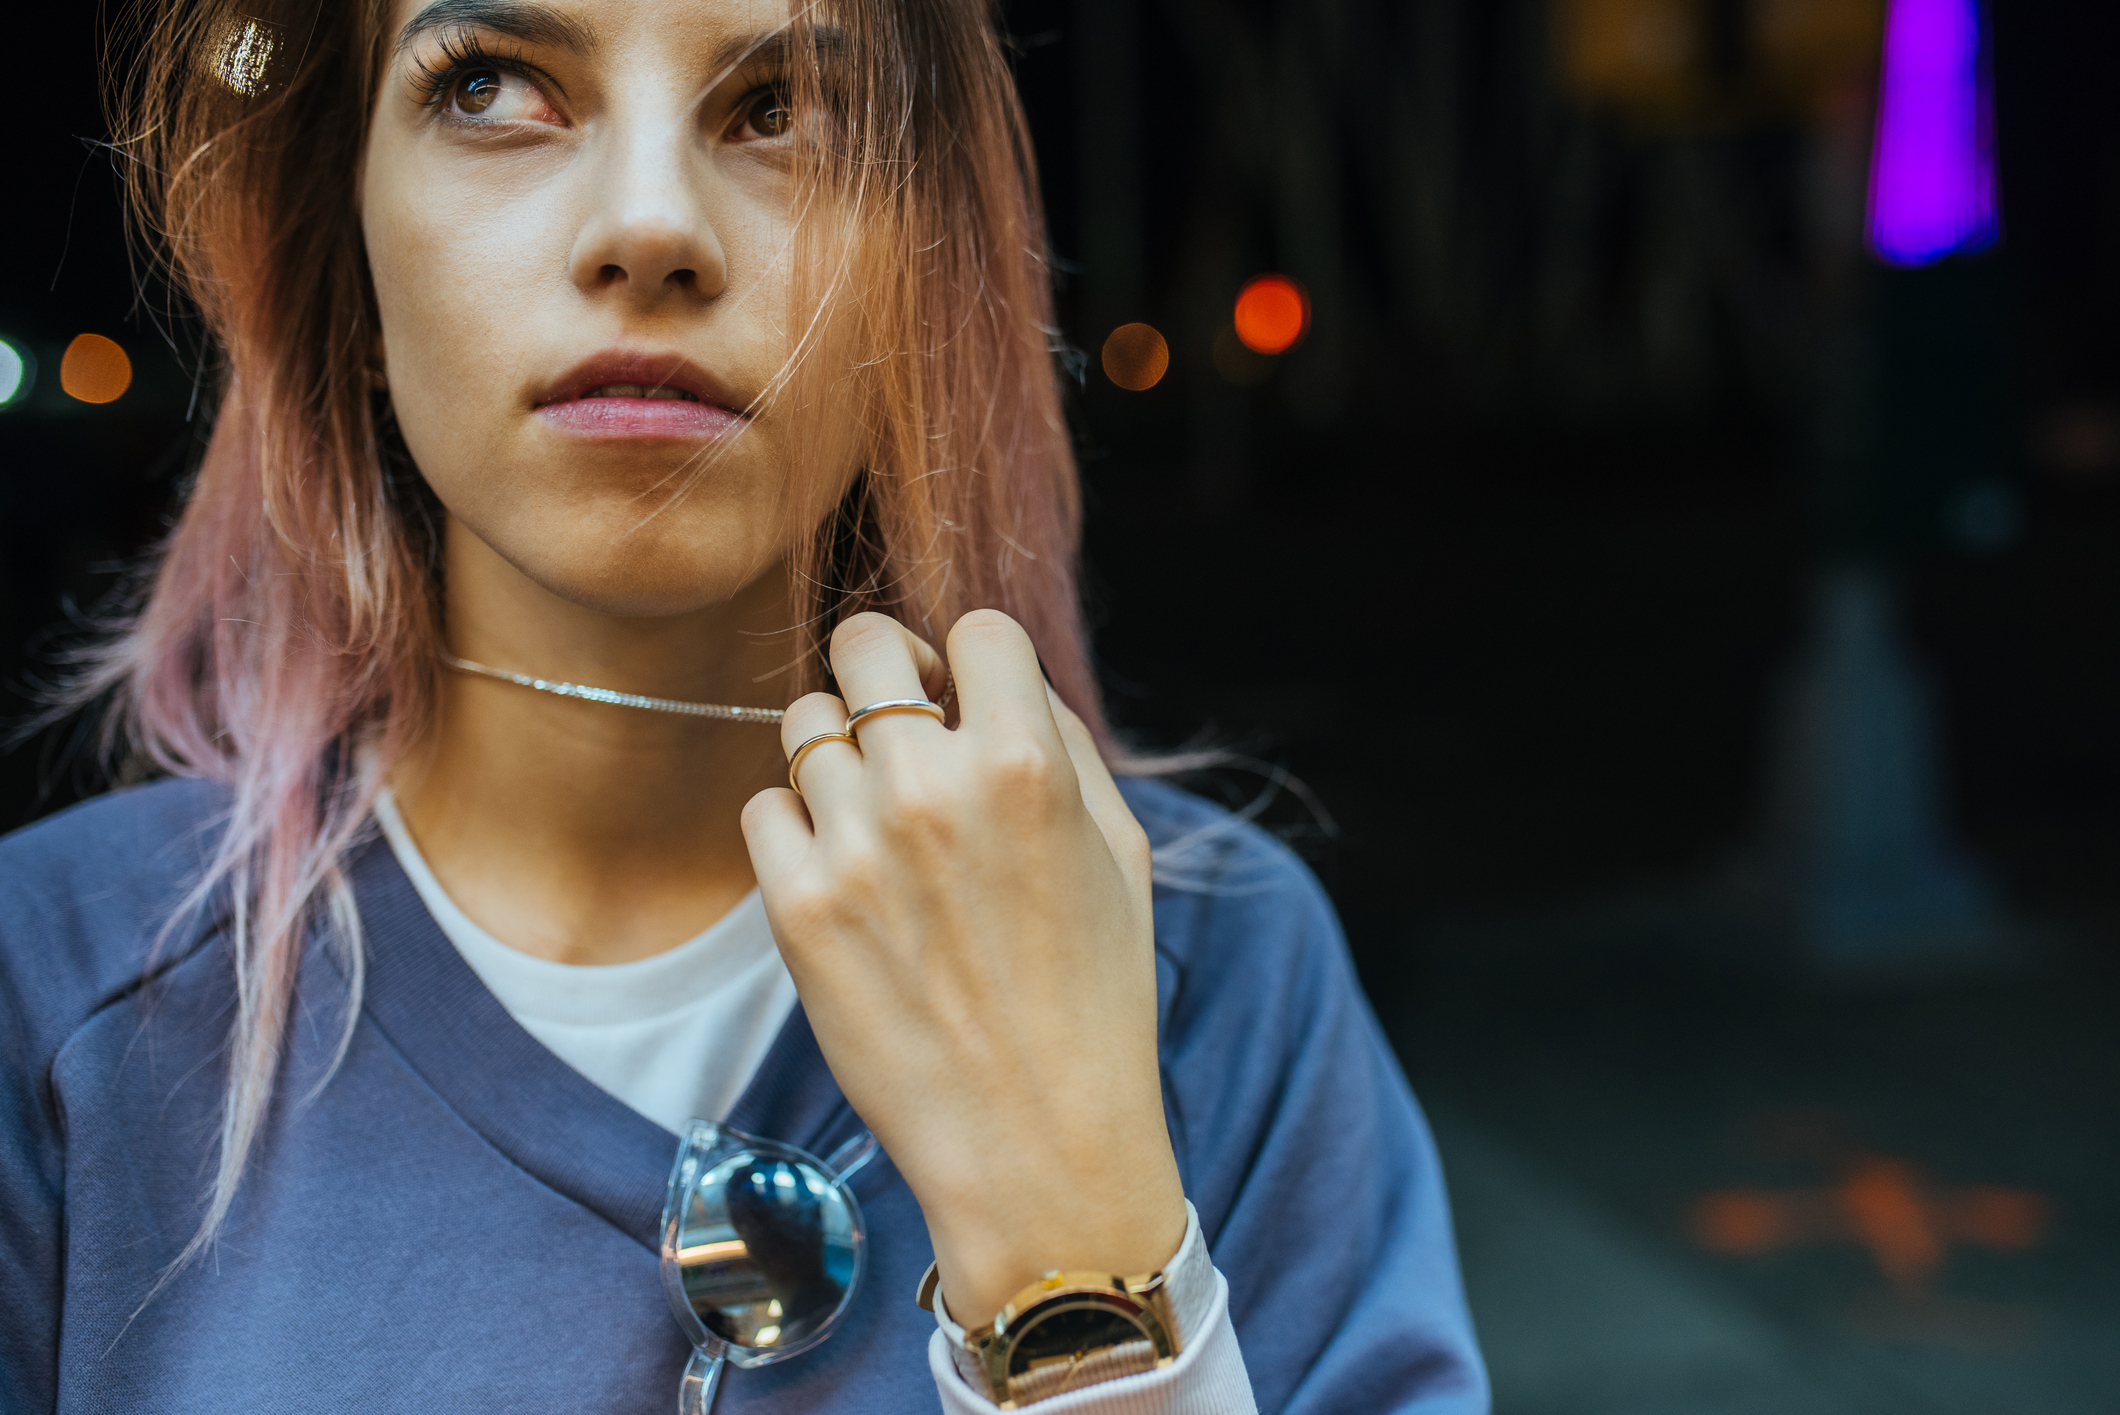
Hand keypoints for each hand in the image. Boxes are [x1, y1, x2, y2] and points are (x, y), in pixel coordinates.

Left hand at [741, 610, 1185, 1325]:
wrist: (1034, 1140)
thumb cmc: (1093, 996)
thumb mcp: (1120, 851)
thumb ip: (1060, 744)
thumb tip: (994, 682)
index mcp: (1027, 764)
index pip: (977, 629)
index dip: (976, 662)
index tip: (970, 703)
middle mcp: (931, 788)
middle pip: (863, 643)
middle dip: (887, 670)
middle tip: (902, 724)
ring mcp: (854, 846)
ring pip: (803, 723)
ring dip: (839, 753)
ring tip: (876, 816)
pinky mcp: (796, 908)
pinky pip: (763, 807)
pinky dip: (797, 825)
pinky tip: (842, 871)